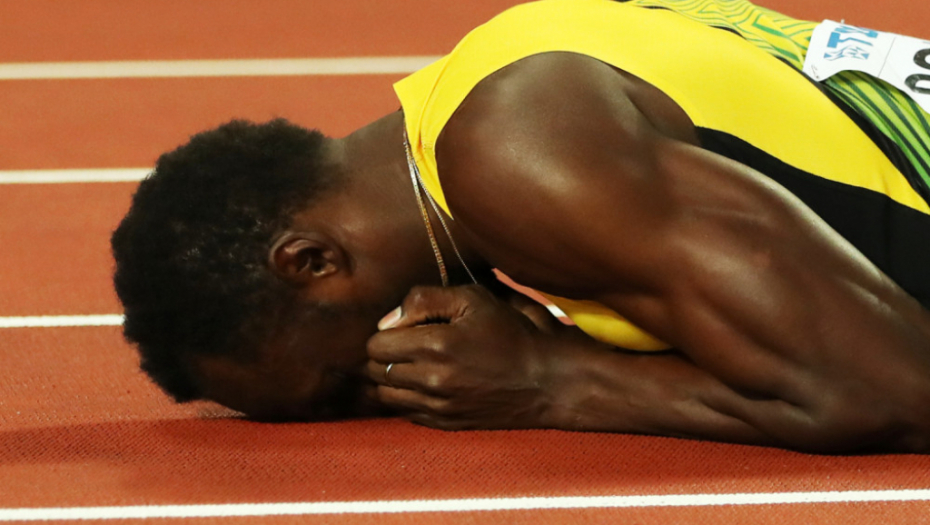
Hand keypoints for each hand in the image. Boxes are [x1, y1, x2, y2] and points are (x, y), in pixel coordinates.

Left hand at [366, 285, 568, 429]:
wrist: (549, 379)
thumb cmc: (513, 332)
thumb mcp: (474, 298)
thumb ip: (425, 299)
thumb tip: (388, 320)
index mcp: (436, 345)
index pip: (376, 344)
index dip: (386, 331)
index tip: (406, 326)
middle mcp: (432, 380)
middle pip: (375, 371)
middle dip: (384, 355)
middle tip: (405, 344)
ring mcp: (439, 406)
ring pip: (385, 396)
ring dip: (391, 378)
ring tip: (412, 364)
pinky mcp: (448, 424)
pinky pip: (406, 413)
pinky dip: (407, 398)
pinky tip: (426, 384)